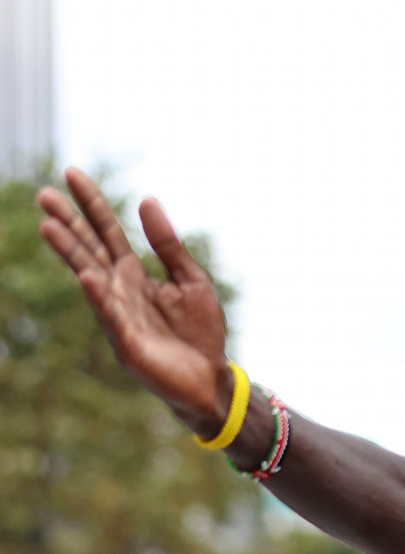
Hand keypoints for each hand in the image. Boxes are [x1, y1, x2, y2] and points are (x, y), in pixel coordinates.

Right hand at [37, 169, 234, 435]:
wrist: (211, 379)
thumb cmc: (199, 332)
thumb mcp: (191, 280)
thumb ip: (169, 245)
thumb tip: (146, 199)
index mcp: (134, 274)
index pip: (106, 232)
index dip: (90, 205)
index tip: (70, 173)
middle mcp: (119, 291)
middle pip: (90, 250)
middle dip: (68, 223)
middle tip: (44, 194)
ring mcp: (119, 316)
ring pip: (92, 278)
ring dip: (71, 253)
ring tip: (49, 225)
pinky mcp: (128, 343)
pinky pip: (112, 317)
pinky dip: (100, 297)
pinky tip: (88, 276)